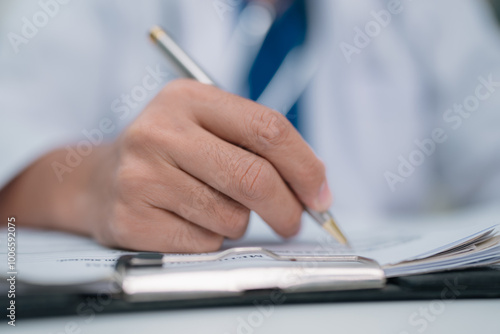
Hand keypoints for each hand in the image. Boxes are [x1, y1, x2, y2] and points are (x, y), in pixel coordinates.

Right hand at [2, 79, 331, 252]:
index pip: (268, 129)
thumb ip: (256, 145)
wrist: (96, 178)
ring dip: (237, 222)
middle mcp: (161, 131)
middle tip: (293, 221)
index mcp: (189, 98)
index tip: (319, 195)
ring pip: (231, 216)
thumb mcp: (205, 126)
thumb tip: (313, 187)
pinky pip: (203, 242)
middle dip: (287, 208)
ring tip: (211, 206)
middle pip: (254, 177)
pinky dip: (210, 239)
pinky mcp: (131, 217)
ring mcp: (141, 175)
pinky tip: (186, 221)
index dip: (305, 166)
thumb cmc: (167, 153)